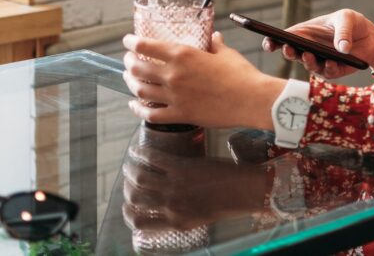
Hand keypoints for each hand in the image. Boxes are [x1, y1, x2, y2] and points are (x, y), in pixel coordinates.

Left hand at [122, 31, 283, 128]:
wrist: (251, 99)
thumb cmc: (241, 74)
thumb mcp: (226, 53)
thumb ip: (214, 44)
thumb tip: (213, 37)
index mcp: (183, 54)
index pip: (146, 45)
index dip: (132, 42)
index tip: (128, 40)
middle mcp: (173, 75)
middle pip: (138, 67)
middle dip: (129, 61)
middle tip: (128, 59)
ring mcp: (174, 97)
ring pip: (140, 90)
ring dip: (130, 82)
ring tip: (129, 78)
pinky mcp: (180, 115)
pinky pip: (151, 115)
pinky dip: (138, 110)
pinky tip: (134, 105)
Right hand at [122, 129, 270, 229]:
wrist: (247, 190)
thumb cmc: (228, 204)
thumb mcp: (200, 218)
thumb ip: (181, 216)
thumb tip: (166, 211)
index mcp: (176, 223)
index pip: (139, 223)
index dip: (129, 214)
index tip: (129, 206)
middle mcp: (171, 207)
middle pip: (135, 200)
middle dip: (127, 191)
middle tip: (128, 183)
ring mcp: (175, 186)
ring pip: (139, 179)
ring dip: (130, 170)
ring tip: (129, 165)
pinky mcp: (182, 167)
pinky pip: (154, 159)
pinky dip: (141, 153)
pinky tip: (137, 150)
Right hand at [261, 9, 373, 79]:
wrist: (371, 39)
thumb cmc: (353, 24)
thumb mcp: (347, 18)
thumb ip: (343, 31)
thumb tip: (341, 48)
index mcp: (306, 33)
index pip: (285, 38)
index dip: (273, 41)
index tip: (268, 43)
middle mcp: (309, 48)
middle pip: (292, 53)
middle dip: (288, 52)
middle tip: (288, 49)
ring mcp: (320, 61)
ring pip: (308, 65)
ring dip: (308, 61)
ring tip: (309, 55)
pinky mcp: (333, 71)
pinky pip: (328, 72)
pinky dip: (329, 67)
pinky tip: (332, 62)